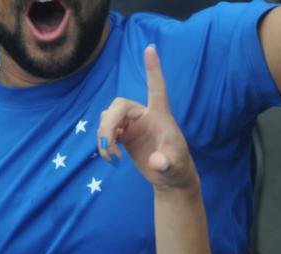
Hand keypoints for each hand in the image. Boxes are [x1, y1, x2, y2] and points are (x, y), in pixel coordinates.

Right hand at [97, 46, 195, 190]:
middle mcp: (145, 116)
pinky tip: (110, 157)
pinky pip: (106, 129)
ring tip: (111, 156)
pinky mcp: (125, 135)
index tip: (151, 48)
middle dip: (109, 124)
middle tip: (108, 145)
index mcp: (160, 116)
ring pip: (108, 117)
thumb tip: (157, 162)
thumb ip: (166, 164)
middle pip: (119, 105)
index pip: (156, 89)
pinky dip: (104, 142)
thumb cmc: (177, 168)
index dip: (153, 70)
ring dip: (104, 134)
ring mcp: (133, 125)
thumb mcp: (174, 168)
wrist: (170, 178)